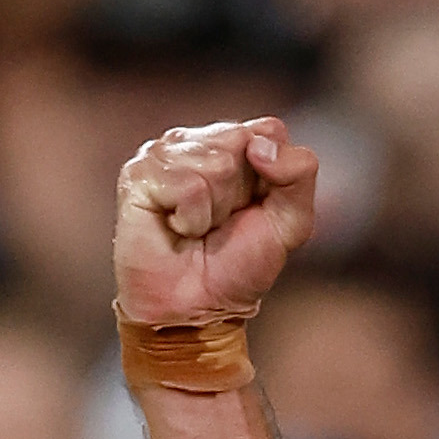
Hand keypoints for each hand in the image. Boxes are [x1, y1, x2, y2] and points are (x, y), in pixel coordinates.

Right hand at [113, 119, 318, 324]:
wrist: (196, 307)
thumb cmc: (239, 264)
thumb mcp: (292, 221)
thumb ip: (299, 172)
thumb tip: (259, 146)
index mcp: (235, 142)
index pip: (269, 131)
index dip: (271, 177)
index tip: (252, 208)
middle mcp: (197, 140)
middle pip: (241, 142)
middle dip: (240, 194)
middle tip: (220, 222)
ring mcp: (163, 153)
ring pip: (215, 164)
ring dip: (214, 210)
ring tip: (198, 228)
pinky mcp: (138, 175)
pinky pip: (187, 186)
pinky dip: (191, 219)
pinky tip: (177, 229)